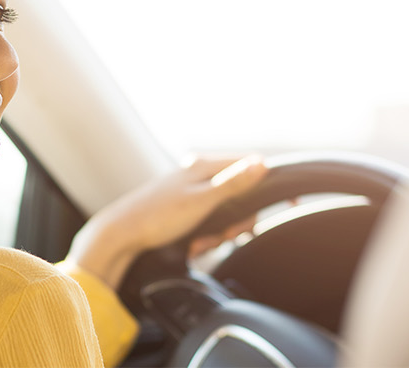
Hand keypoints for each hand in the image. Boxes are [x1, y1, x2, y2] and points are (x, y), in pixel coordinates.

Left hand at [66, 156, 267, 288]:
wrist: (120, 235)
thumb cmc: (157, 217)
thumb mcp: (201, 201)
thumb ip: (232, 183)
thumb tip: (262, 163)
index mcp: (203, 165)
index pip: (250, 165)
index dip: (268, 185)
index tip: (288, 203)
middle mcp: (198, 172)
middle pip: (239, 192)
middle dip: (237, 219)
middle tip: (227, 235)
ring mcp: (190, 190)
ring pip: (224, 210)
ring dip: (220, 232)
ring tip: (202, 242)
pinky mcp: (184, 208)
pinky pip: (208, 221)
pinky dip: (206, 235)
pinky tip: (194, 244)